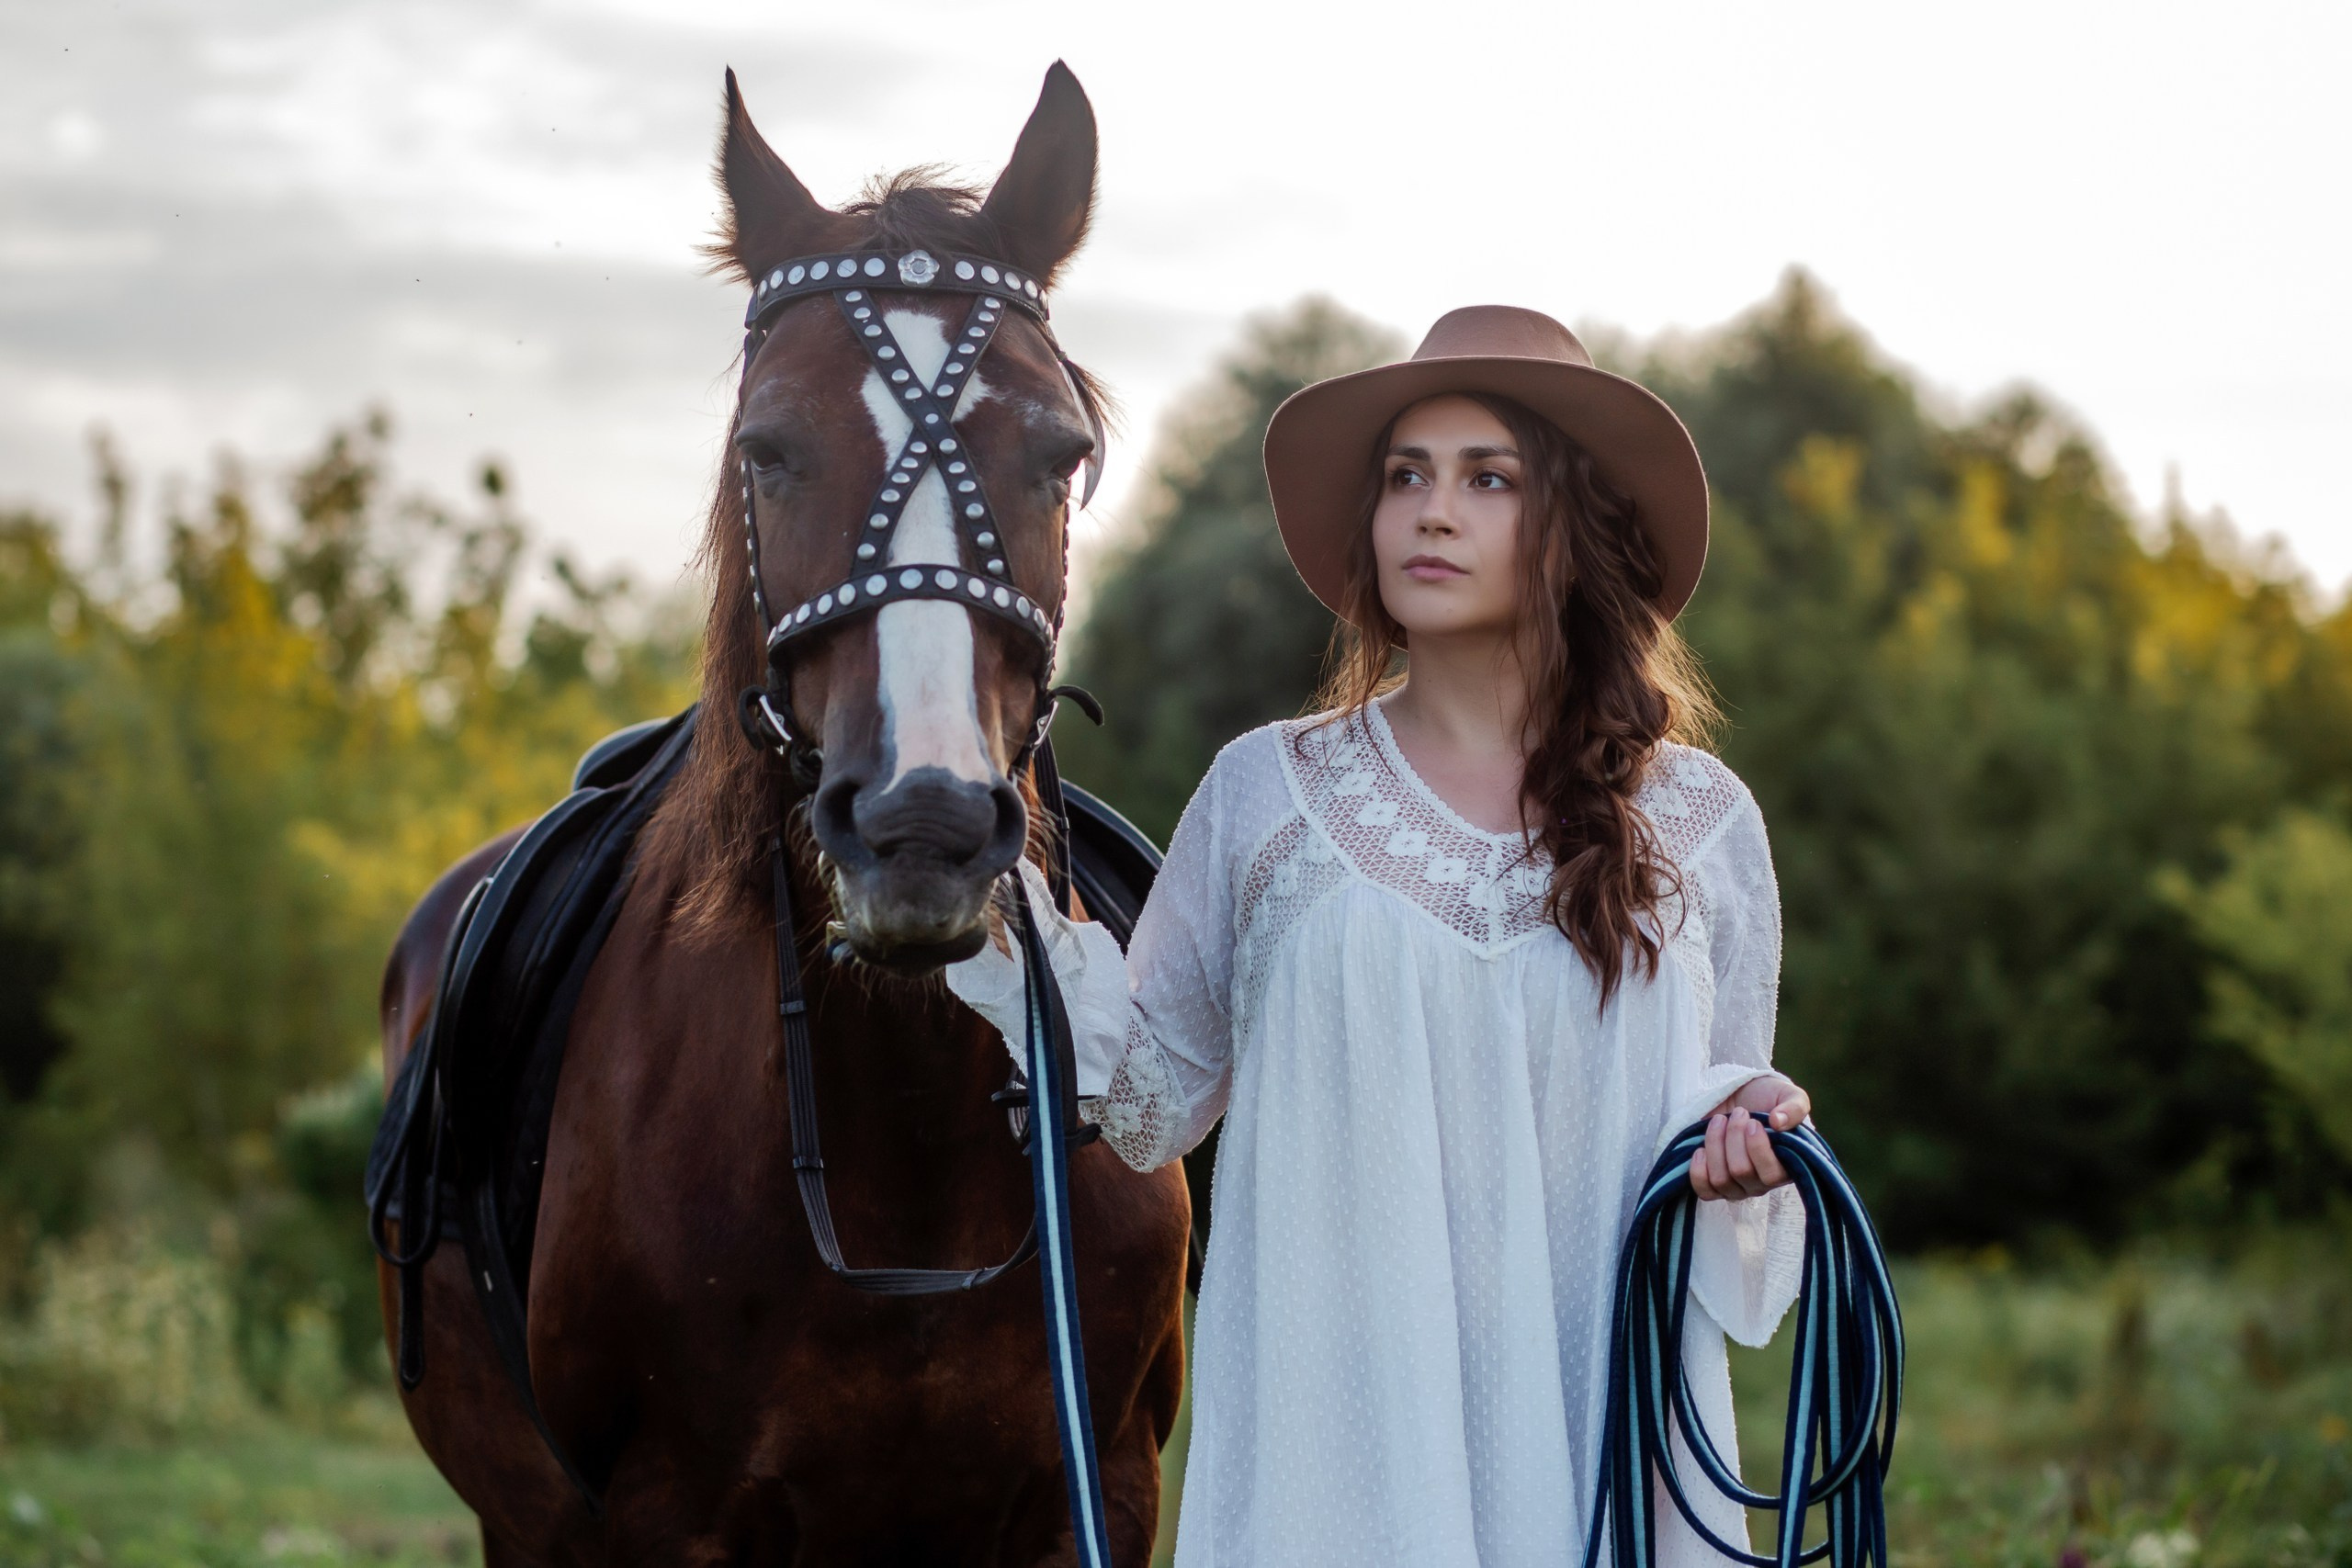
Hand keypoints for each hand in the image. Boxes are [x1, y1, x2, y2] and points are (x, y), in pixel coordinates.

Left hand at [1688, 1075, 1811, 1201]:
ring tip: (1719, 1120)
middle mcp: (1761, 1182)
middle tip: (1738, 1113)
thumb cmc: (1767, 1098)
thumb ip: (1795, 1107)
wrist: (1739, 1095)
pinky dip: (1698, 1170)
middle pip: (1741, 1172)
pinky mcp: (1713, 1184)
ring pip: (1720, 1179)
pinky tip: (1702, 1148)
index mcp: (1785, 1168)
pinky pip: (1704, 1191)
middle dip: (1734, 1136)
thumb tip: (1779, 1122)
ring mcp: (1736, 1186)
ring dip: (1715, 1144)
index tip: (1752, 1122)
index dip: (1757, 1148)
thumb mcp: (1788, 1095)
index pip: (1771, 1175)